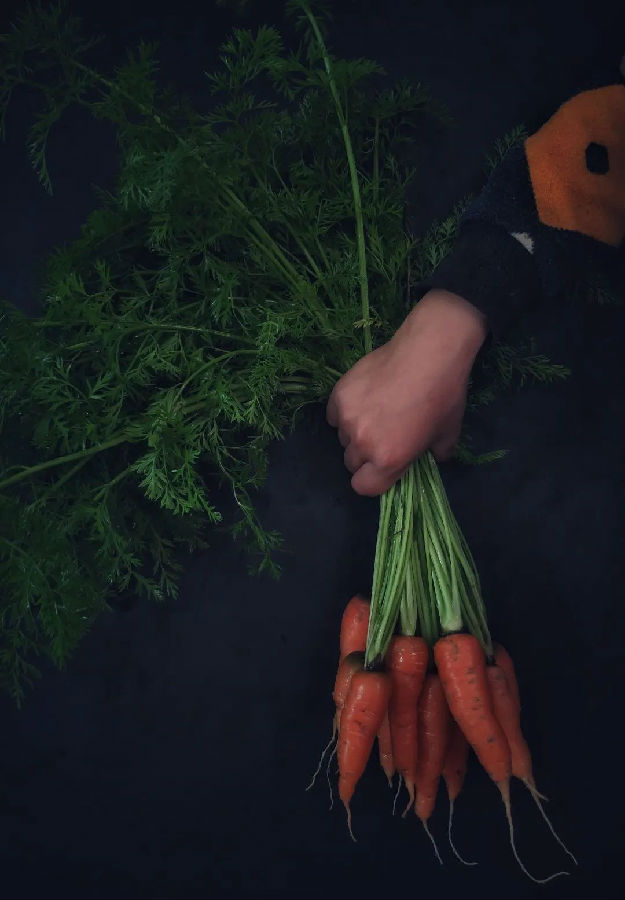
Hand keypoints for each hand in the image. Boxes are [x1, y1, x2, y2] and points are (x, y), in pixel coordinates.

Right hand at [325, 289, 487, 496]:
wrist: (429, 351)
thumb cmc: (443, 395)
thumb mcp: (448, 434)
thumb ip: (436, 455)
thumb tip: (430, 460)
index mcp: (389, 459)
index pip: (364, 487)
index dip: (374, 480)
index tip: (384, 468)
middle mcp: (363, 443)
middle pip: (352, 463)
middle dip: (365, 456)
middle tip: (384, 437)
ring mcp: (347, 418)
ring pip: (342, 438)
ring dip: (355, 433)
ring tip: (376, 413)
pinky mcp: (338, 394)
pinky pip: (334, 415)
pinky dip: (344, 412)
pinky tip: (364, 399)